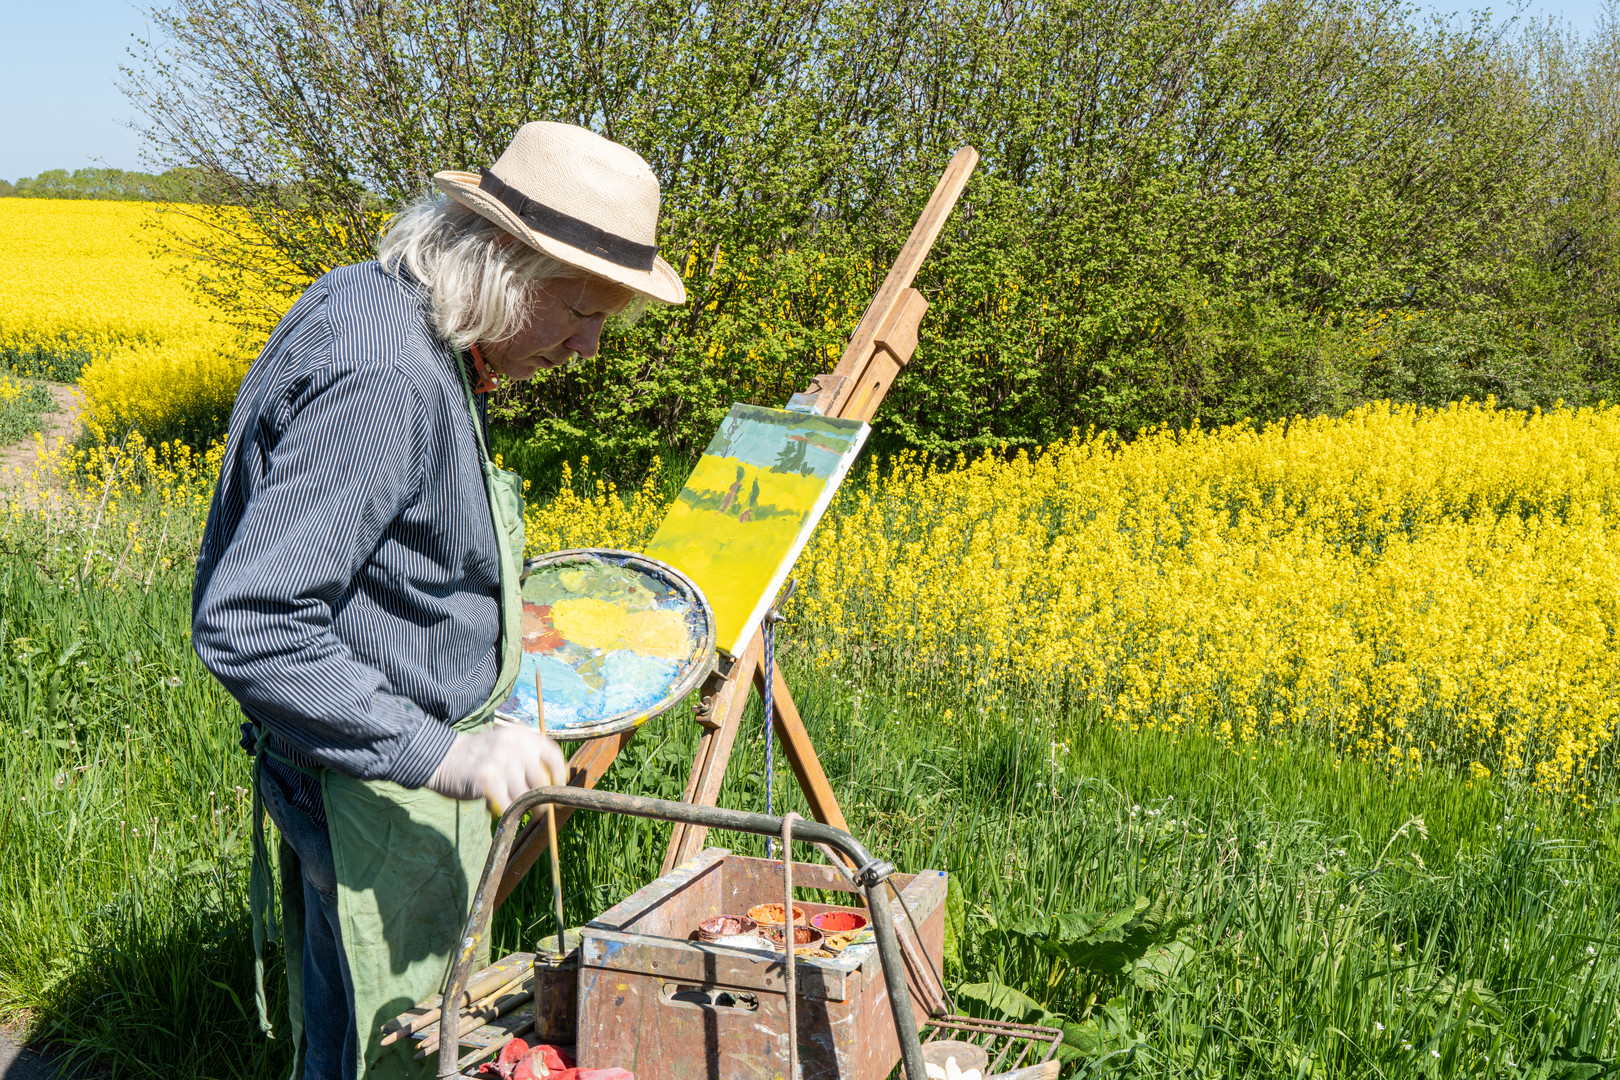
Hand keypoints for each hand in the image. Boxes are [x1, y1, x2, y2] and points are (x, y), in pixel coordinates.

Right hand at [425, 724, 567, 814]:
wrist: (441, 757)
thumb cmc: (479, 757)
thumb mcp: (506, 744)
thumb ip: (528, 756)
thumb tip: (554, 785)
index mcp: (522, 735)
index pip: (553, 756)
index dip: (560, 776)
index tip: (558, 791)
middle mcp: (514, 745)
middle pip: (541, 782)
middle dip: (541, 801)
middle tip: (538, 811)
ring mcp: (500, 761)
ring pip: (524, 797)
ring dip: (518, 806)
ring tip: (504, 801)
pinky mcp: (487, 779)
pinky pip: (506, 805)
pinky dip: (503, 810)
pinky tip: (491, 803)